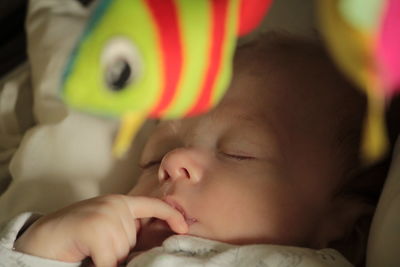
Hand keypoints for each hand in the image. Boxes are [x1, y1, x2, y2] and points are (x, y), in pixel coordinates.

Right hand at [14, 195, 187, 266]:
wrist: (44, 237)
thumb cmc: (78, 235)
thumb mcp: (107, 226)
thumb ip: (125, 228)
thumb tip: (147, 244)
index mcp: (120, 202)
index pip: (151, 205)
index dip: (170, 214)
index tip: (184, 226)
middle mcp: (115, 204)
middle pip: (133, 240)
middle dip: (119, 250)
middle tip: (95, 245)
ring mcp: (105, 214)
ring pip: (122, 250)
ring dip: (108, 257)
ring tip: (89, 247)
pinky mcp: (94, 227)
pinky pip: (109, 259)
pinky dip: (101, 264)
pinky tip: (88, 258)